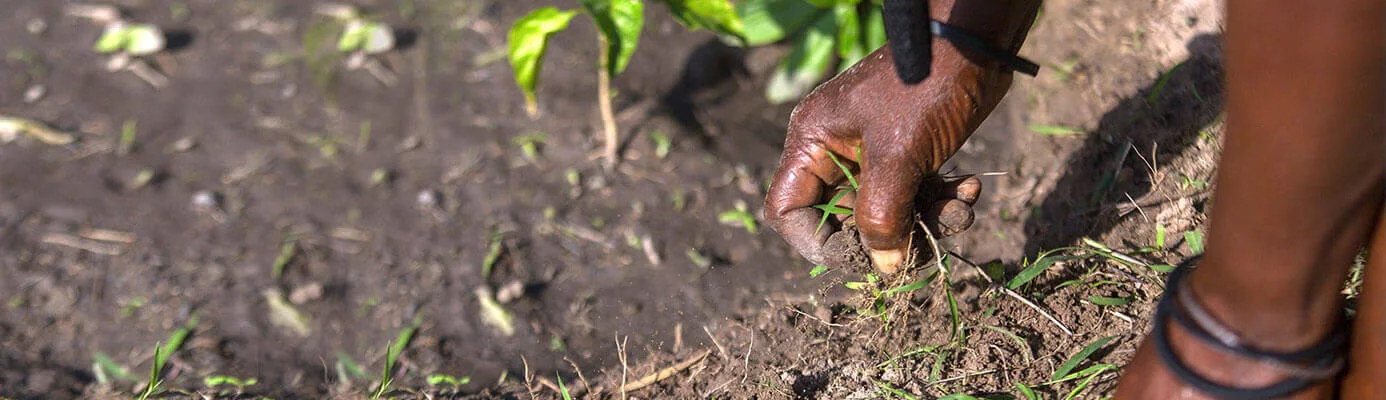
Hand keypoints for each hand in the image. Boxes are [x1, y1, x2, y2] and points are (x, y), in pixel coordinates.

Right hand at [764, 42, 1012, 273]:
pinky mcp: (906, 156)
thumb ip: (882, 216)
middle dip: (890, 237)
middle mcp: (834, 152)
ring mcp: (871, 155)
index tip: (864, 258)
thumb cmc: (925, 89)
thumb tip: (883, 267)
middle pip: (843, 221)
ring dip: (926, 222)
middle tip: (927, 245)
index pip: (788, 211)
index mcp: (813, 143)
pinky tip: (968, 188)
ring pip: (886, 214)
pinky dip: (941, 201)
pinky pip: (913, 197)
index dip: (819, 244)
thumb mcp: (898, 156)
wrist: (976, 44)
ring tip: (960, 210)